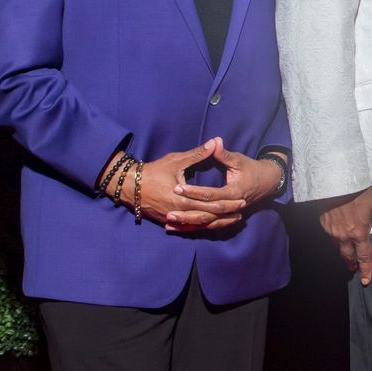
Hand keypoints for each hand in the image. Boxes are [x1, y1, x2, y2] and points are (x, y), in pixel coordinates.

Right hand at [112, 138, 246, 227]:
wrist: (128, 185)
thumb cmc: (153, 171)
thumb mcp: (176, 160)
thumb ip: (198, 154)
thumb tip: (215, 142)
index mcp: (183, 198)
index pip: (211, 203)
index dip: (228, 202)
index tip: (242, 199)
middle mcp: (178, 211)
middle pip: (208, 216)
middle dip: (226, 214)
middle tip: (242, 211)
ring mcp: (172, 219)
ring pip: (199, 225)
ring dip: (216, 223)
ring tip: (231, 220)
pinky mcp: (167, 222)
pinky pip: (187, 228)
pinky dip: (201, 227)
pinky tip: (211, 226)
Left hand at [168, 146, 282, 230]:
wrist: (266, 182)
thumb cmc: (251, 169)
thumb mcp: (238, 160)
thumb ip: (223, 153)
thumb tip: (214, 141)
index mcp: (234, 192)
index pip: (210, 194)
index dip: (193, 191)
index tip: (176, 187)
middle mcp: (231, 207)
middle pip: (207, 213)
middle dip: (187, 213)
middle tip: (168, 212)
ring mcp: (229, 214)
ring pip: (206, 223)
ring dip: (188, 224)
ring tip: (169, 223)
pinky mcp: (225, 218)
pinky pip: (207, 226)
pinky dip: (192, 228)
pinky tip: (177, 228)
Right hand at [318, 186, 371, 286]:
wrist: (336, 181)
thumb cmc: (360, 193)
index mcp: (358, 233)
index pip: (364, 256)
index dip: (366, 269)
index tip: (365, 280)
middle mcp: (343, 236)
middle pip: (348, 256)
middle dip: (352, 264)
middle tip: (354, 269)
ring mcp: (331, 231)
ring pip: (338, 248)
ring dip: (344, 254)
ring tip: (347, 257)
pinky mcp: (323, 223)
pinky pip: (330, 238)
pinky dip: (336, 242)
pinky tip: (338, 239)